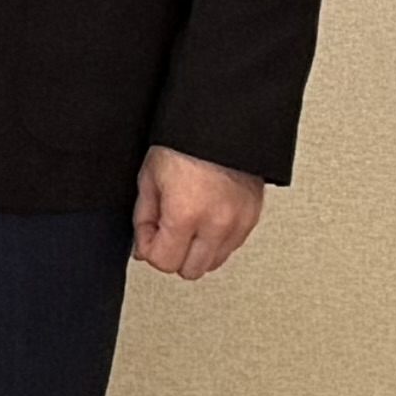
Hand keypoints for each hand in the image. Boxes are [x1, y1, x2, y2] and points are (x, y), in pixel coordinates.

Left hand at [134, 149, 268, 280]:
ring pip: (214, 263)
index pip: (164, 262)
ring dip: (196, 251)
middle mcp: (217, 224)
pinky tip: (206, 220)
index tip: (148, 233)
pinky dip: (216, 240)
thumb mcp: (149, 178)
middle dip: (174, 255)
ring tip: (187, 222)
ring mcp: (239, 222)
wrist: (221, 124)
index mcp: (186, 214)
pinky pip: (231, 246)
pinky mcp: (253, 217)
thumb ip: (144, 218)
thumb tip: (142, 248)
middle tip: (166, 230)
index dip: (150, 249)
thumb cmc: (184, 144)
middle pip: (191, 270)